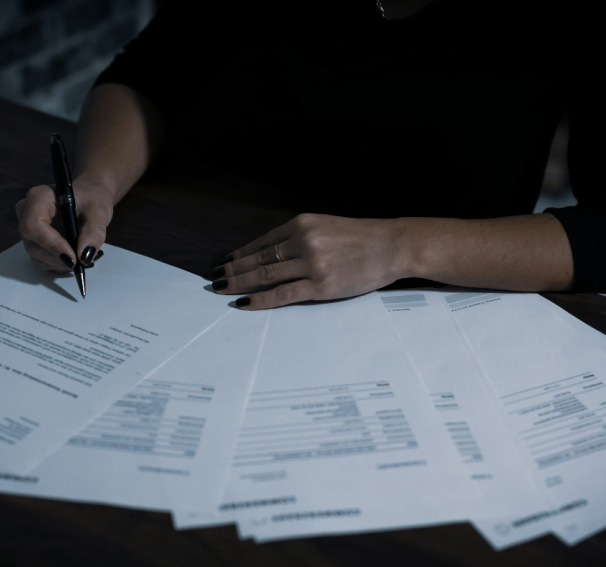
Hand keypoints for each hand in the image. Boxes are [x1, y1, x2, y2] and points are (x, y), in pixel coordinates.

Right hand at [16, 177, 113, 272]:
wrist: (89, 199)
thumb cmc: (92, 199)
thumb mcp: (98, 212)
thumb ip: (94, 232)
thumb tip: (84, 257)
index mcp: (38, 198)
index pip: (33, 226)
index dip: (52, 245)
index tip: (74, 258)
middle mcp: (26, 213)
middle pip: (33, 245)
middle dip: (59, 258)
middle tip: (83, 261)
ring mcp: (27, 229)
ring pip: (36, 257)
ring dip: (60, 263)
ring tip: (81, 257)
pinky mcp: (33, 242)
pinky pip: (41, 261)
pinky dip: (59, 265)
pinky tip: (74, 258)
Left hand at [211, 213, 407, 308]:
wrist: (391, 246)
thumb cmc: (361, 238)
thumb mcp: (326, 226)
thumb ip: (300, 237)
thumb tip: (270, 254)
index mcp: (302, 223)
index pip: (262, 242)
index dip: (240, 254)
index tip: (225, 262)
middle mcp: (303, 241)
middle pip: (258, 259)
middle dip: (233, 270)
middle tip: (214, 280)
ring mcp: (311, 264)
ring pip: (265, 276)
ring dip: (240, 284)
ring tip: (222, 290)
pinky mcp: (320, 286)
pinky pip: (282, 294)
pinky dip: (260, 300)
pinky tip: (244, 303)